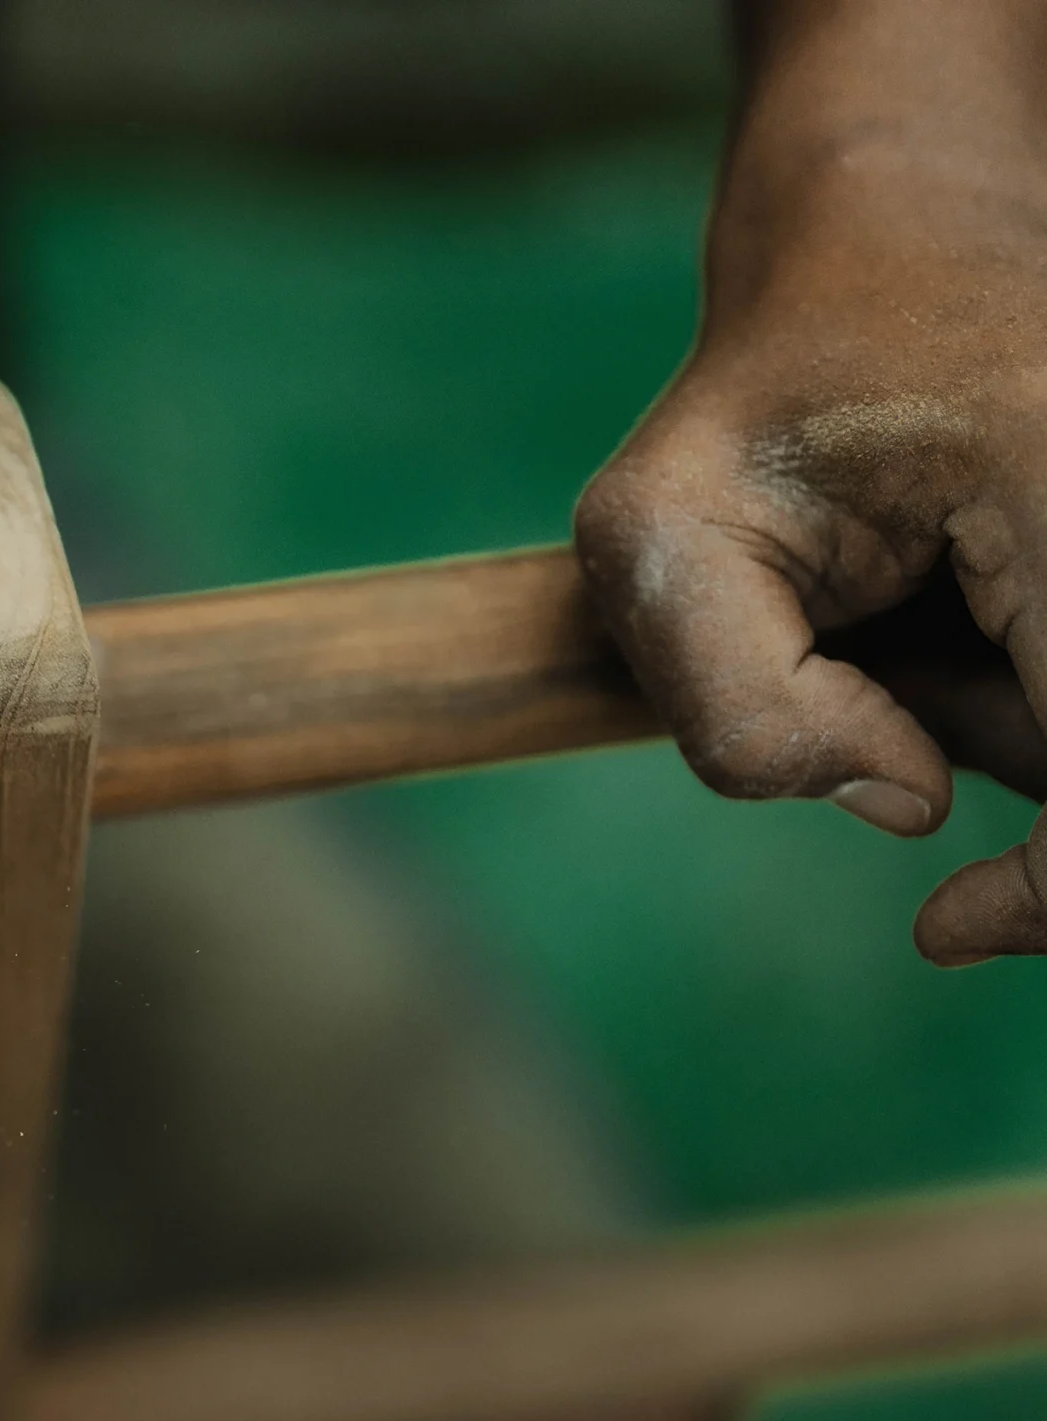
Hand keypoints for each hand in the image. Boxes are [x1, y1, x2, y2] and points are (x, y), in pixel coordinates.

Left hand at [572, 1, 1046, 962]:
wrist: (891, 252)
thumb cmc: (755, 400)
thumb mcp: (653, 538)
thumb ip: (734, 708)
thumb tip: (907, 805)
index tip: (942, 925)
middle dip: (988, 751)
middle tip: (874, 663)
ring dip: (998, 715)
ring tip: (908, 592)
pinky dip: (1019, 688)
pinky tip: (963, 601)